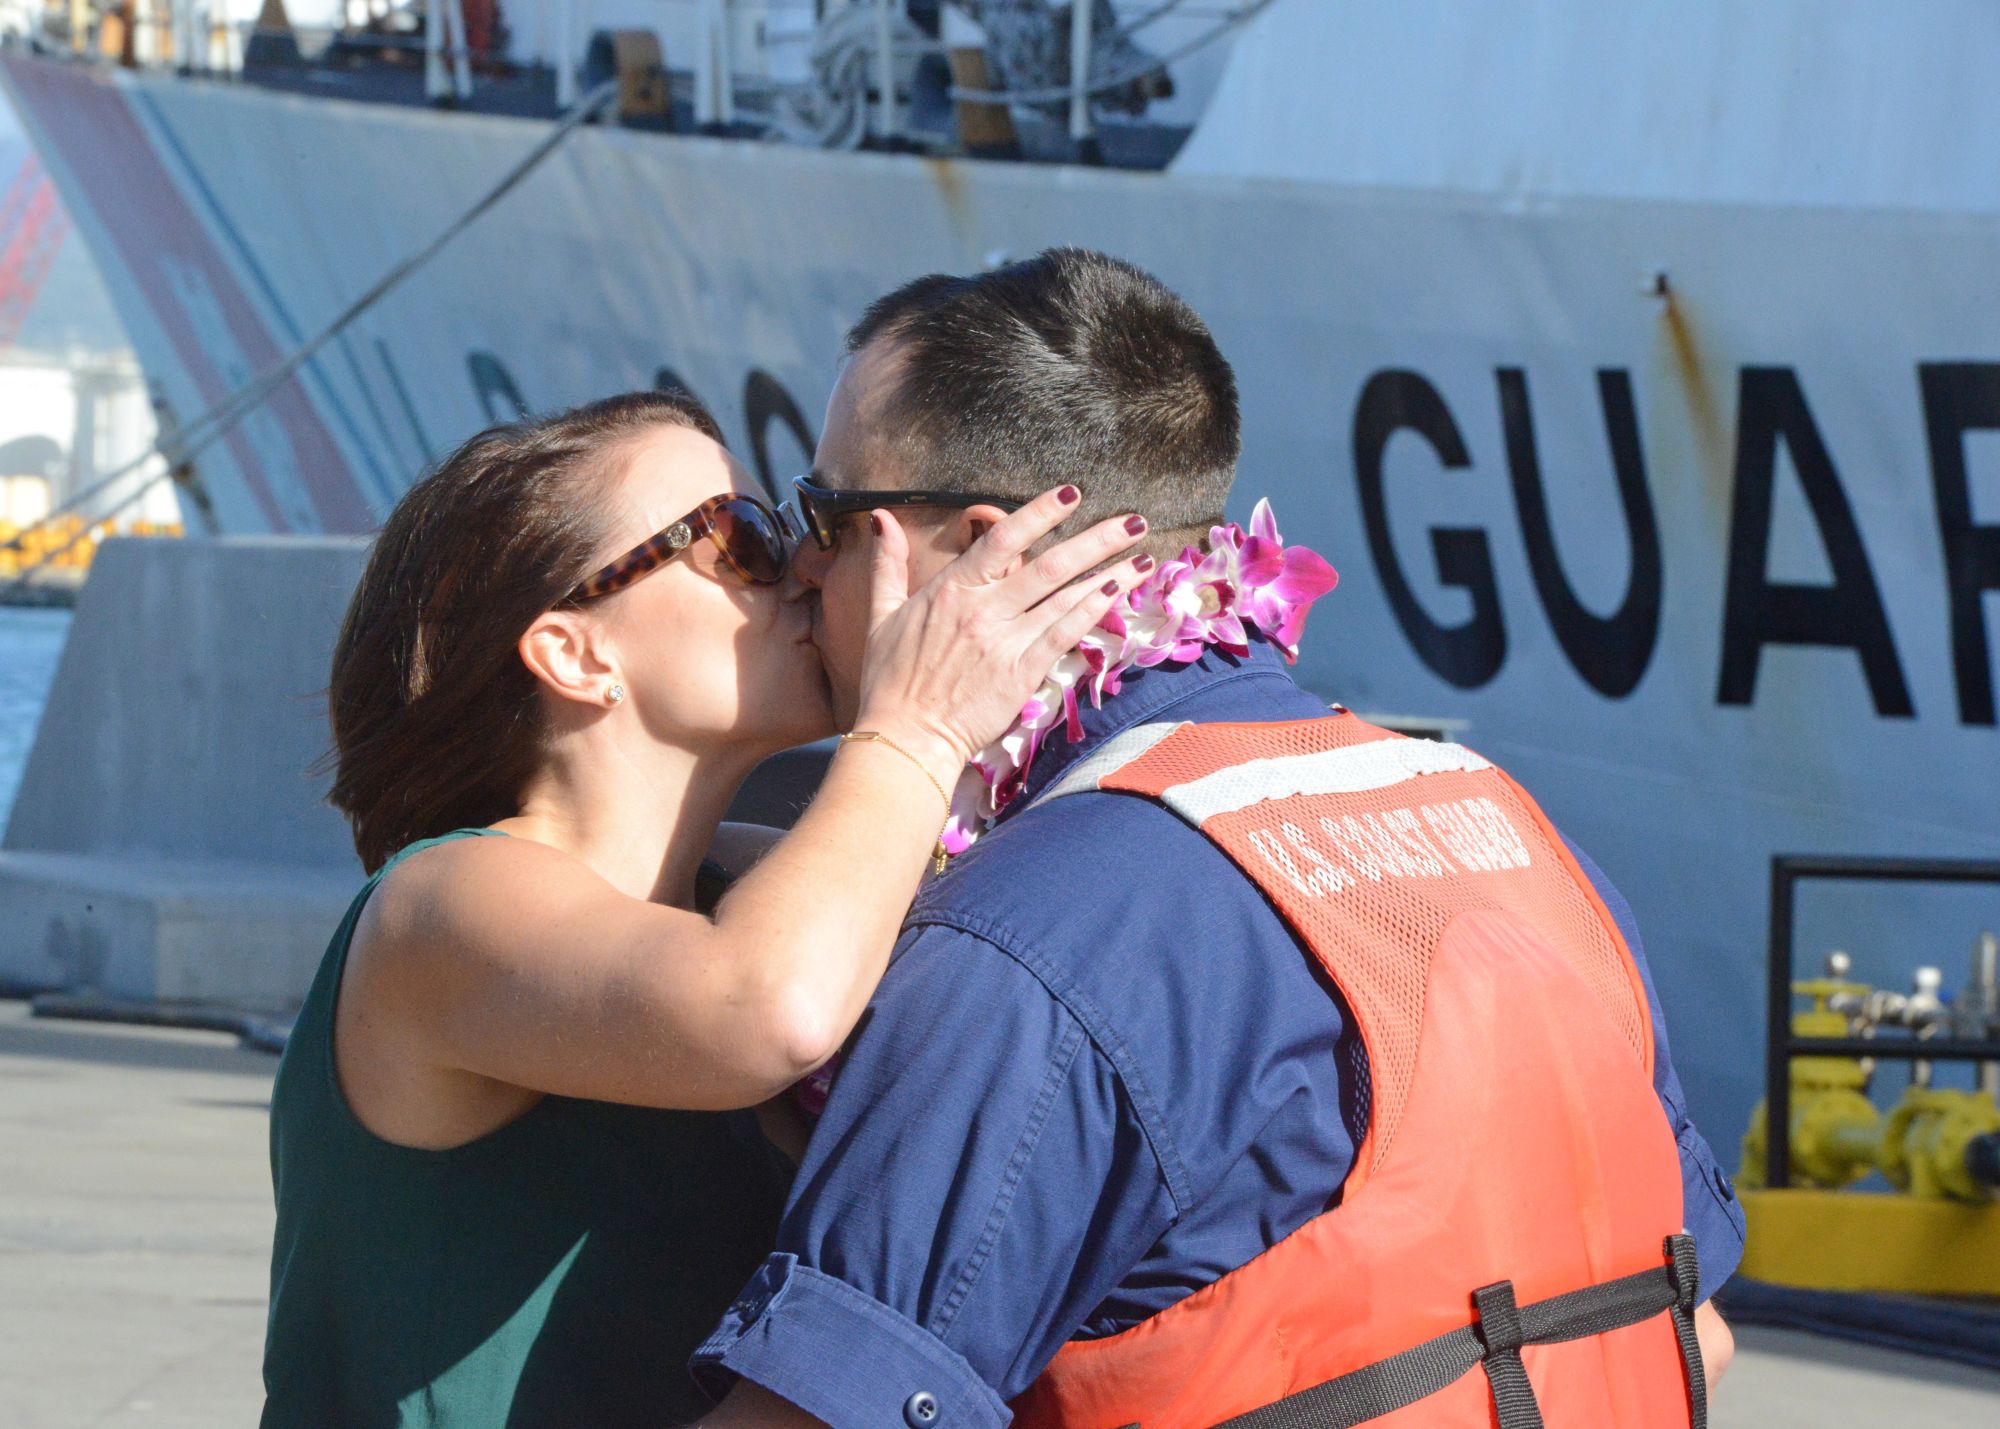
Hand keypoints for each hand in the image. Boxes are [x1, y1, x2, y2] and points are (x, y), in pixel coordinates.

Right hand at [854, 486, 1149, 782]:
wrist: (904, 737)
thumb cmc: (890, 681)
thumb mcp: (881, 614)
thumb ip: (887, 565)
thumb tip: (882, 519)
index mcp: (950, 589)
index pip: (1004, 538)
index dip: (1041, 512)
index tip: (1072, 493)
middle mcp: (983, 609)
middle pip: (1049, 563)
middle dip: (1097, 539)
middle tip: (1134, 521)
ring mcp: (1005, 641)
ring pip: (1065, 596)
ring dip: (1108, 572)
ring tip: (1142, 554)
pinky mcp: (1022, 673)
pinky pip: (1065, 634)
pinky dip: (1093, 610)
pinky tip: (1118, 593)